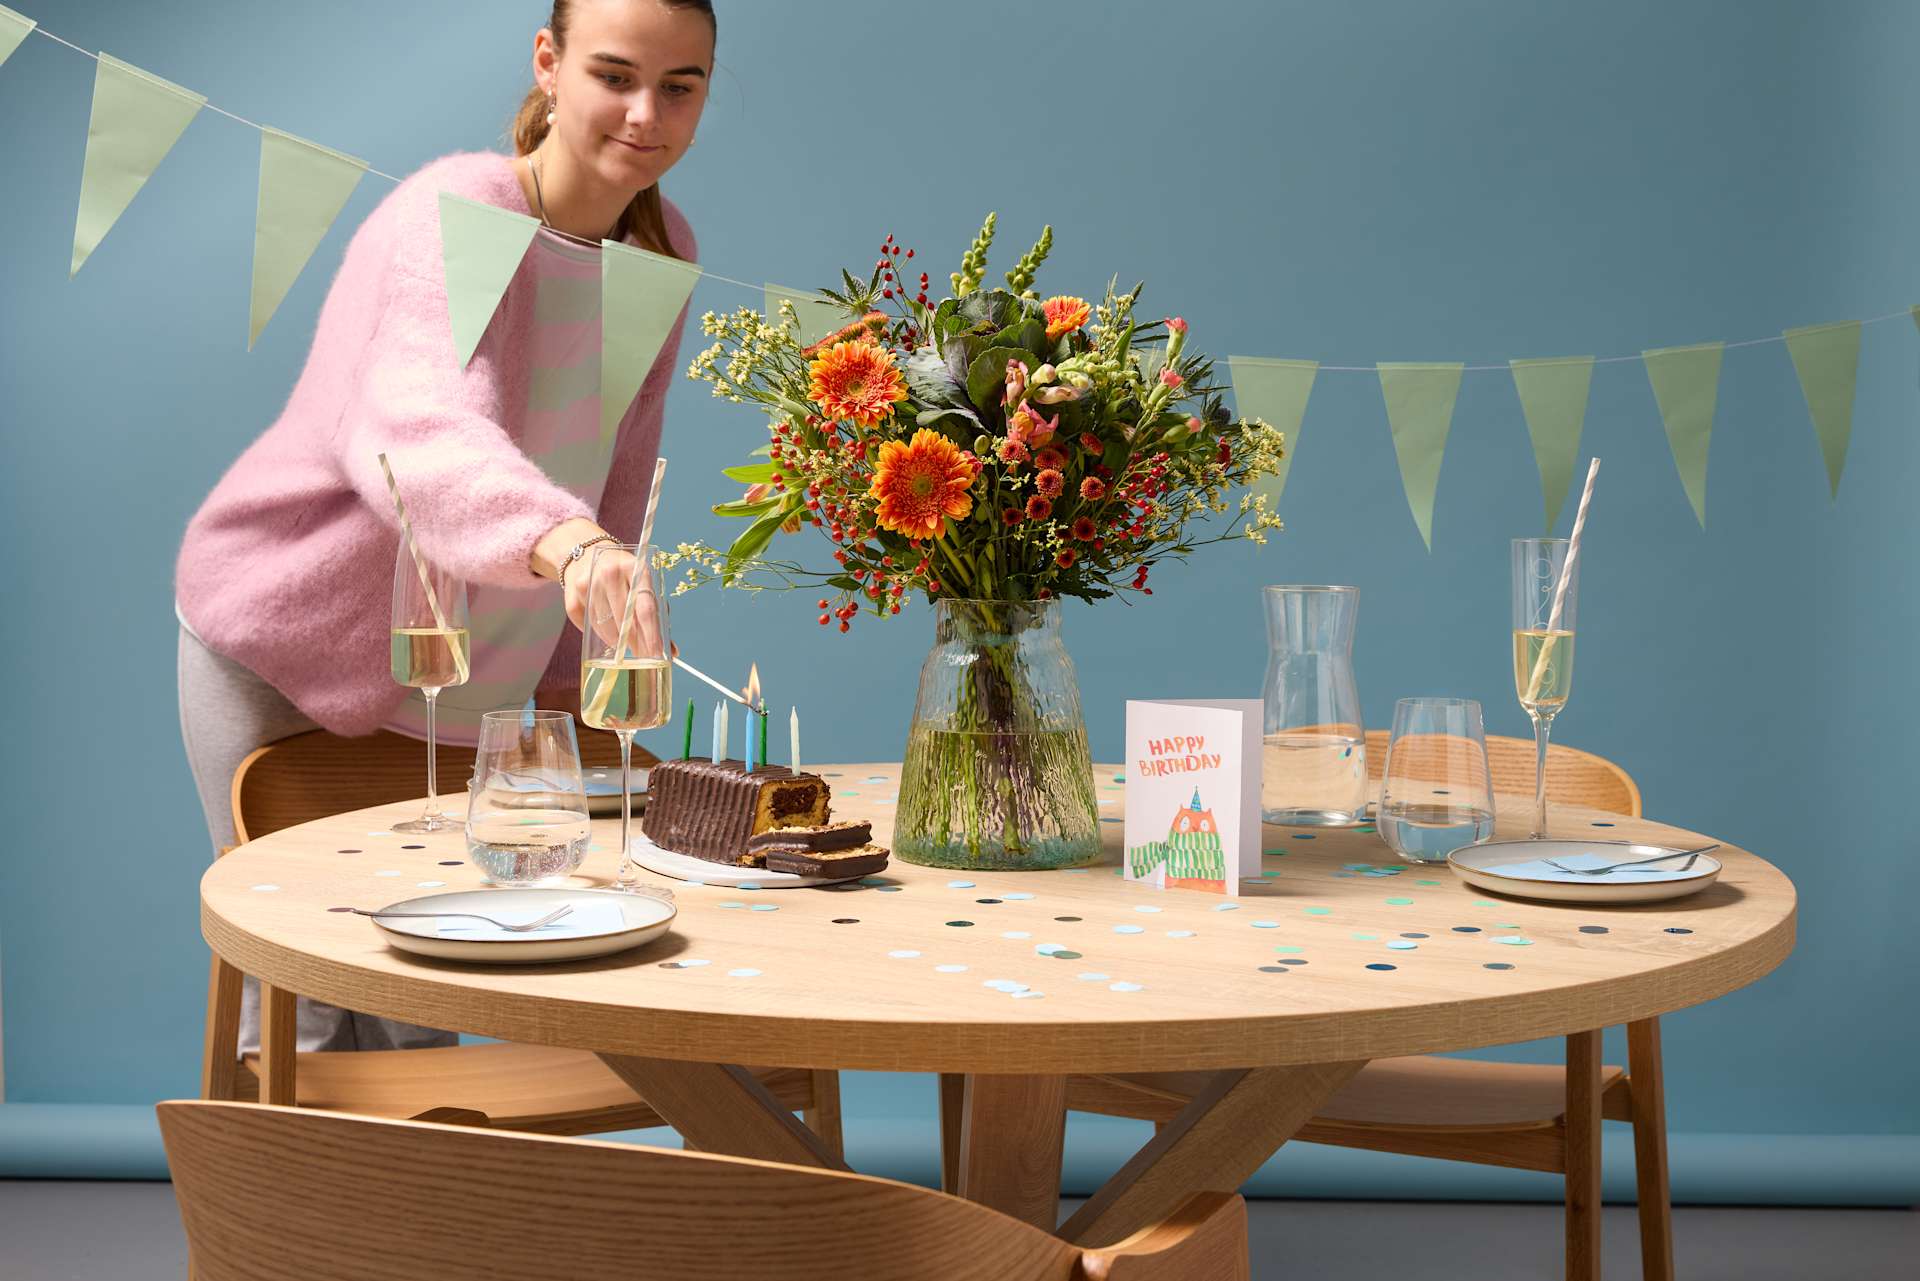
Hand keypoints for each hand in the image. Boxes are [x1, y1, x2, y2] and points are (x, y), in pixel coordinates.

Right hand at [575, 546, 675, 661]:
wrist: (586, 552)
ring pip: (604, 623)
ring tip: (623, 647)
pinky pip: (586, 622)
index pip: (645, 607)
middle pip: (624, 618)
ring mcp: (589, 581)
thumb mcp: (641, 582)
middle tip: (641, 656)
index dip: (651, 634)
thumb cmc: (623, 573)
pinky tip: (605, 636)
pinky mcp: (573, 591)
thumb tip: (672, 651)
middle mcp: (611, 572)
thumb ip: (656, 613)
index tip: (656, 654)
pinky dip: (597, 633)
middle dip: (634, 642)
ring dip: (615, 641)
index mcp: (635, 568)